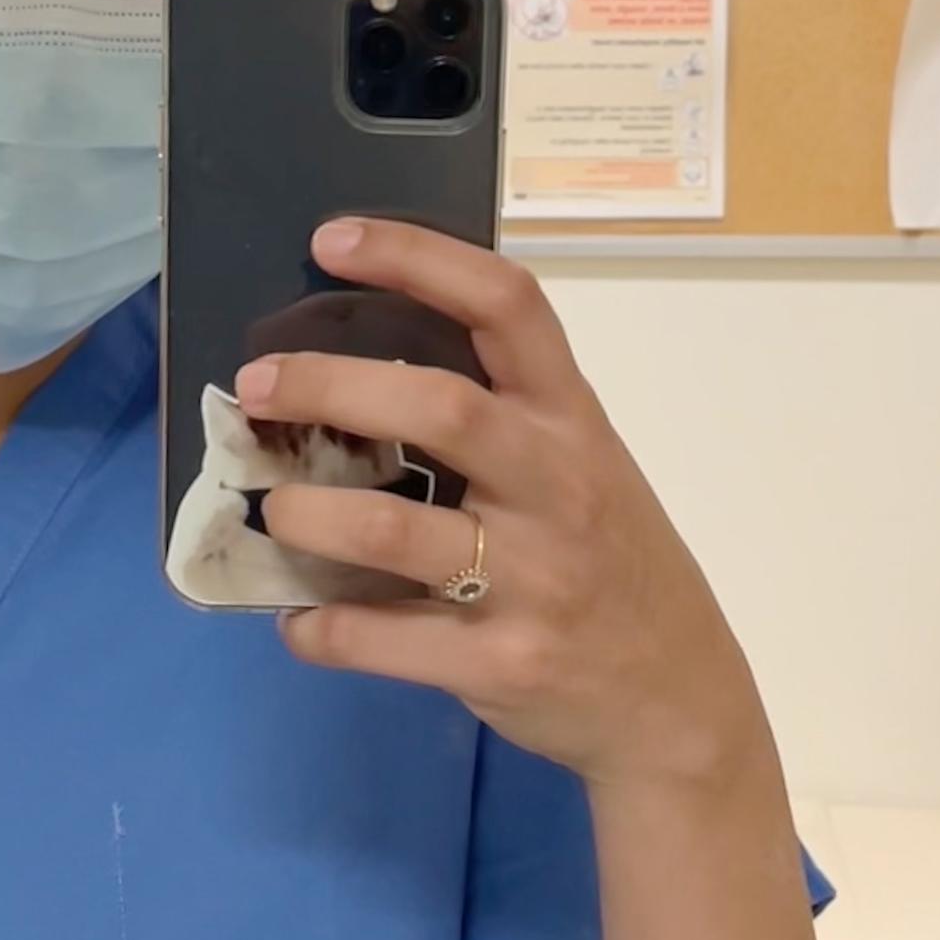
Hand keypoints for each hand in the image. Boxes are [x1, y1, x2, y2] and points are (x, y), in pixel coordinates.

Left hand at [238, 219, 769, 787]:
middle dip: (331, 385)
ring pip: (393, 531)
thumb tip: (360, 380)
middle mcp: (558, 486)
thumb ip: (504, 423)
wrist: (681, 701)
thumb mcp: (586, 472)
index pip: (507, 306)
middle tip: (258, 386)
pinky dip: (322, 630)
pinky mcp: (504, 662)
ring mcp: (534, 579)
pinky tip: (299, 622)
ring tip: (272, 513)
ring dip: (309, 517)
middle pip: (439, 406)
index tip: (334, 239)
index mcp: (574, 422)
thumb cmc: (616, 567)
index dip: (418, 257)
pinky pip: (385, 641)